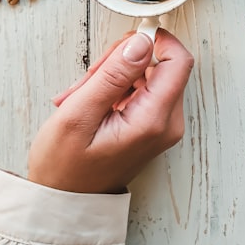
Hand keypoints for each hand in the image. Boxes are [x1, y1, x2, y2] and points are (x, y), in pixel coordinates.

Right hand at [28, 29, 193, 193]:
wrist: (65, 203)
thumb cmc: (65, 167)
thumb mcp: (78, 115)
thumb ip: (113, 75)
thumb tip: (142, 42)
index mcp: (154, 120)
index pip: (179, 61)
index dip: (156, 41)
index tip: (126, 41)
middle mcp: (167, 123)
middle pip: (161, 65)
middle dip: (122, 61)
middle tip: (88, 79)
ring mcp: (162, 125)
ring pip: (148, 75)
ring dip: (113, 76)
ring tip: (80, 97)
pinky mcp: (152, 125)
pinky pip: (141, 91)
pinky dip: (114, 89)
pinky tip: (88, 103)